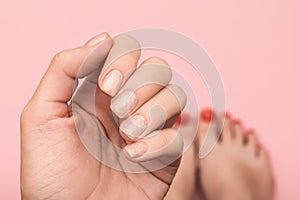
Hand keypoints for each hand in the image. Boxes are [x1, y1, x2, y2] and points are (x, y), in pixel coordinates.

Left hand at [21, 32, 185, 199]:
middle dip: (140, 85)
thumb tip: (103, 38)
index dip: (123, 60)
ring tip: (127, 135)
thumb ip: (64, 69)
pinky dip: (159, 143)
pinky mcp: (165, 153)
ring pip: (175, 94)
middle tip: (117, 111)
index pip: (128, 53)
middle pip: (157, 68)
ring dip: (152, 111)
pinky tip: (135, 158)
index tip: (105, 85)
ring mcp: (149, 129)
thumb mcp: (41, 115)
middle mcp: (127, 106)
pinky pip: (180, 133)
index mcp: (100, 94)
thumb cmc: (51, 173)